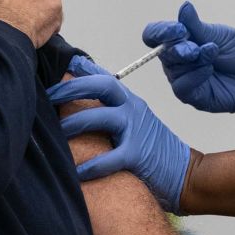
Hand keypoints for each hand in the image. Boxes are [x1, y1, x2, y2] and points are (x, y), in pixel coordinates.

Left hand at [47, 57, 189, 212]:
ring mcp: (137, 130)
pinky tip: (77, 173)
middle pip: (103, 85)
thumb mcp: (135, 122)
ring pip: (101, 117)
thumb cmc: (155, 150)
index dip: (82, 68)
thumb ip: (112, 112)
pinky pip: (111, 158)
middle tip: (48, 95)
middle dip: (72, 87)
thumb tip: (80, 106)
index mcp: (130, 101)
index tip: (61, 62)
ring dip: (75, 123)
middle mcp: (133, 109)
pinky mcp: (139, 155)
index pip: (104, 76)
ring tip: (56, 132)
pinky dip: (92, 166)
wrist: (186, 173)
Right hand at [142, 2, 234, 119]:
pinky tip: (209, 69)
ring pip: (173, 71)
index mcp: (180, 42)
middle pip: (163, 53)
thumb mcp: (217, 35)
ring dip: (190, 61)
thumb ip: (197, 26)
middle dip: (178, 47)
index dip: (160, 32)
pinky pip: (183, 88)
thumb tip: (184, 6)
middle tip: (196, 47)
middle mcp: (178, 62)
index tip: (178, 29)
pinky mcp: (196, 98)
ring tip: (210, 54)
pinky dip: (194, 76)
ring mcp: (185, 80)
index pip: (155, 36)